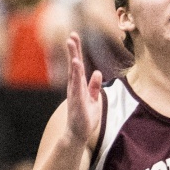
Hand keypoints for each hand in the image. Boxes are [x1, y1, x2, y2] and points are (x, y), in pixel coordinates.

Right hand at [65, 32, 101, 146]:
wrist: (78, 134)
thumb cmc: (85, 118)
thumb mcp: (94, 100)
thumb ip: (95, 86)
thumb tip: (98, 72)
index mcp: (80, 86)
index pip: (78, 66)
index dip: (77, 51)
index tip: (75, 37)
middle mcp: (75, 87)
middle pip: (74, 66)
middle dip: (73, 50)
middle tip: (71, 35)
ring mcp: (75, 94)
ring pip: (74, 73)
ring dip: (73, 58)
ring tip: (71, 44)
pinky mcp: (77, 102)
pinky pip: (77, 86)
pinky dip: (76, 75)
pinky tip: (76, 64)